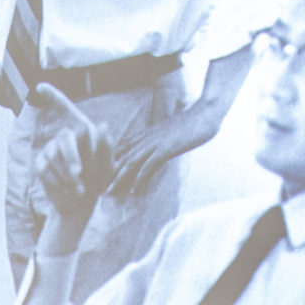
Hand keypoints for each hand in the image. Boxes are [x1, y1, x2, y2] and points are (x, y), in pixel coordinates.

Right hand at [28, 83, 113, 213]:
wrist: (82, 204)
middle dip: (71, 157)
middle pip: (64, 138)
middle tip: (79, 174)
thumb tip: (102, 124)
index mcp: (83, 131)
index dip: (53, 96)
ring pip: (54, 157)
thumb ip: (106, 147)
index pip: (65, 109)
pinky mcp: (40, 164)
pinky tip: (67, 191)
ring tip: (79, 190)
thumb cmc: (99, 182)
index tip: (40, 86)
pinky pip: (45, 169)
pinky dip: (57, 182)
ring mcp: (50, 150)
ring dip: (67, 175)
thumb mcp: (108, 168)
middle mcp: (65, 137)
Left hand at [105, 102, 220, 197]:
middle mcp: (146, 138)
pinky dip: (139, 178)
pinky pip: (148, 165)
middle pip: (122, 157)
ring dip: (118, 178)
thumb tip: (159, 146)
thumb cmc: (192, 122)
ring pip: (130, 162)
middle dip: (109, 173)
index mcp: (147, 133)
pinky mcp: (164, 148)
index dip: (111, 162)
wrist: (205, 114)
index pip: (123, 149)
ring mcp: (154, 142)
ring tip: (109, 191)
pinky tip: (134, 189)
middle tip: (99, 187)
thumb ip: (161, 137)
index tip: (102, 175)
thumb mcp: (171, 129)